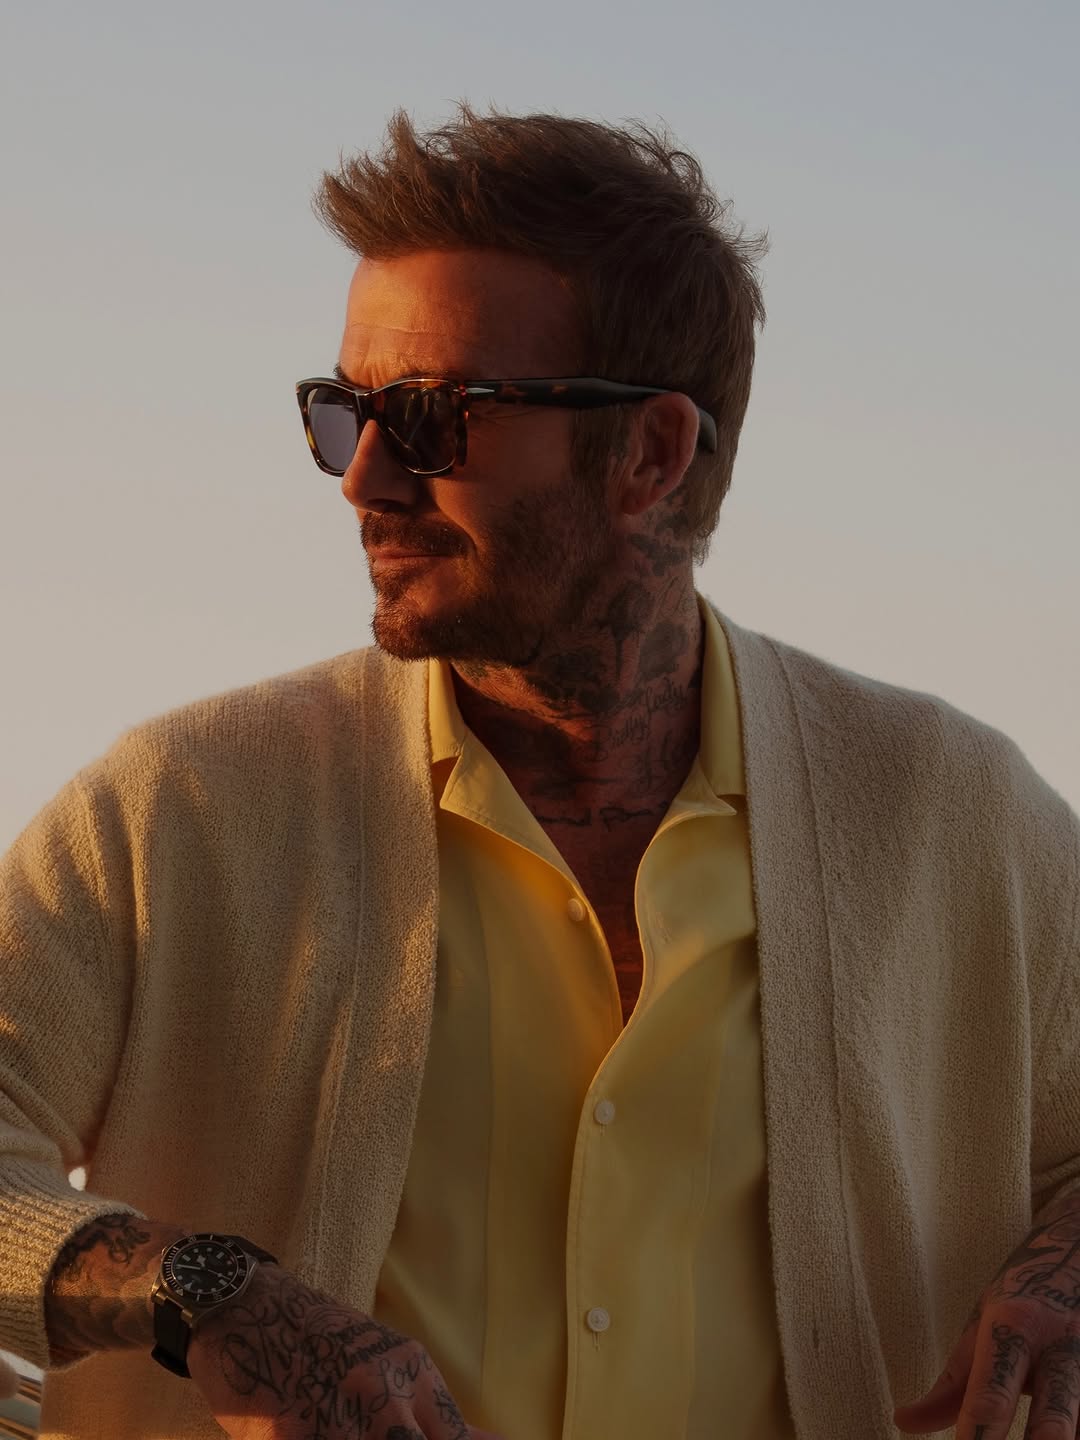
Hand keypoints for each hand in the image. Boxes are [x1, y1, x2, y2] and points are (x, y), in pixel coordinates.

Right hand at [186, 1264, 504, 1438]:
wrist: (249, 1306)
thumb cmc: (321, 1340)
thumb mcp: (387, 1360)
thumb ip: (430, 1411)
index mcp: (412, 1373)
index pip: (454, 1438)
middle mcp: (381, 1393)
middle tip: (378, 1439)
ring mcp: (337, 1416)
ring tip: (341, 1433)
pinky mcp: (289, 1436)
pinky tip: (312, 1433)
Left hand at [894, 1193, 1079, 1438]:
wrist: (1077, 1251)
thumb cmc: (1020, 1299)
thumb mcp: (980, 1327)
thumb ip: (949, 1386)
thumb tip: (901, 1422)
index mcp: (1014, 1327)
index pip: (991, 1395)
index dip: (978, 1436)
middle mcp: (1061, 1347)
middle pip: (1053, 1424)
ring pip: (1078, 1426)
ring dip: (1057, 1435)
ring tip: (1033, 1436)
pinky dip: (1073, 1428)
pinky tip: (1059, 1429)